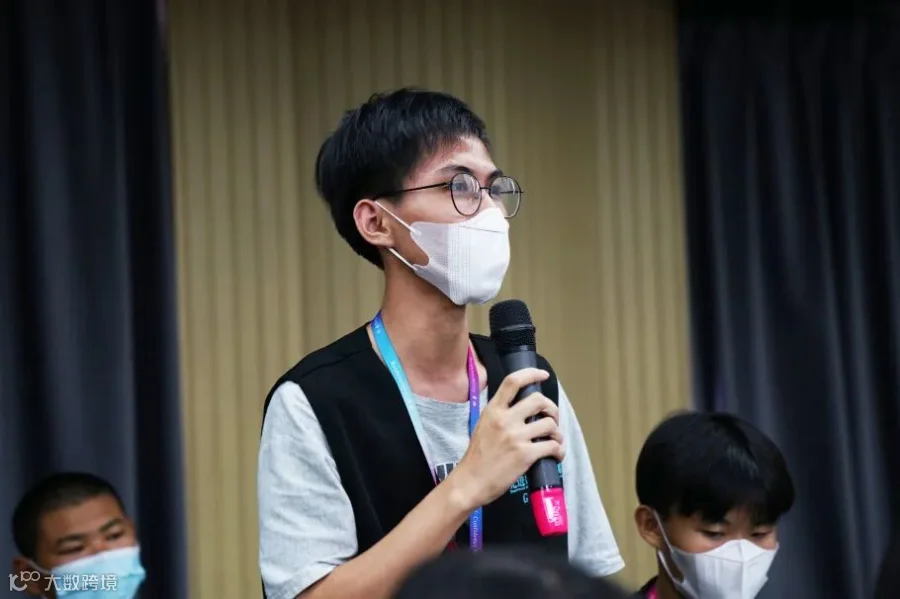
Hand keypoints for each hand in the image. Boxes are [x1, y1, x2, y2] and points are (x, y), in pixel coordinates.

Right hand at [448, 368, 564, 508]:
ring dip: (557, 433)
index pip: (513, 382)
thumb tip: (521, 410)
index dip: (531, 374)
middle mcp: (505, 420)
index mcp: (493, 410)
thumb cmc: (476, 458)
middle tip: (552, 419)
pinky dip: (559, 451)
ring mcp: (516, 437)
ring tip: (554, 441)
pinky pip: (552, 446)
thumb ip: (500, 415)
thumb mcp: (482, 426)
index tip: (543, 375)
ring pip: (549, 424)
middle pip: (538, 400)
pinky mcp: (525, 455)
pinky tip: (556, 455)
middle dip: (552, 408)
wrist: (470, 482)